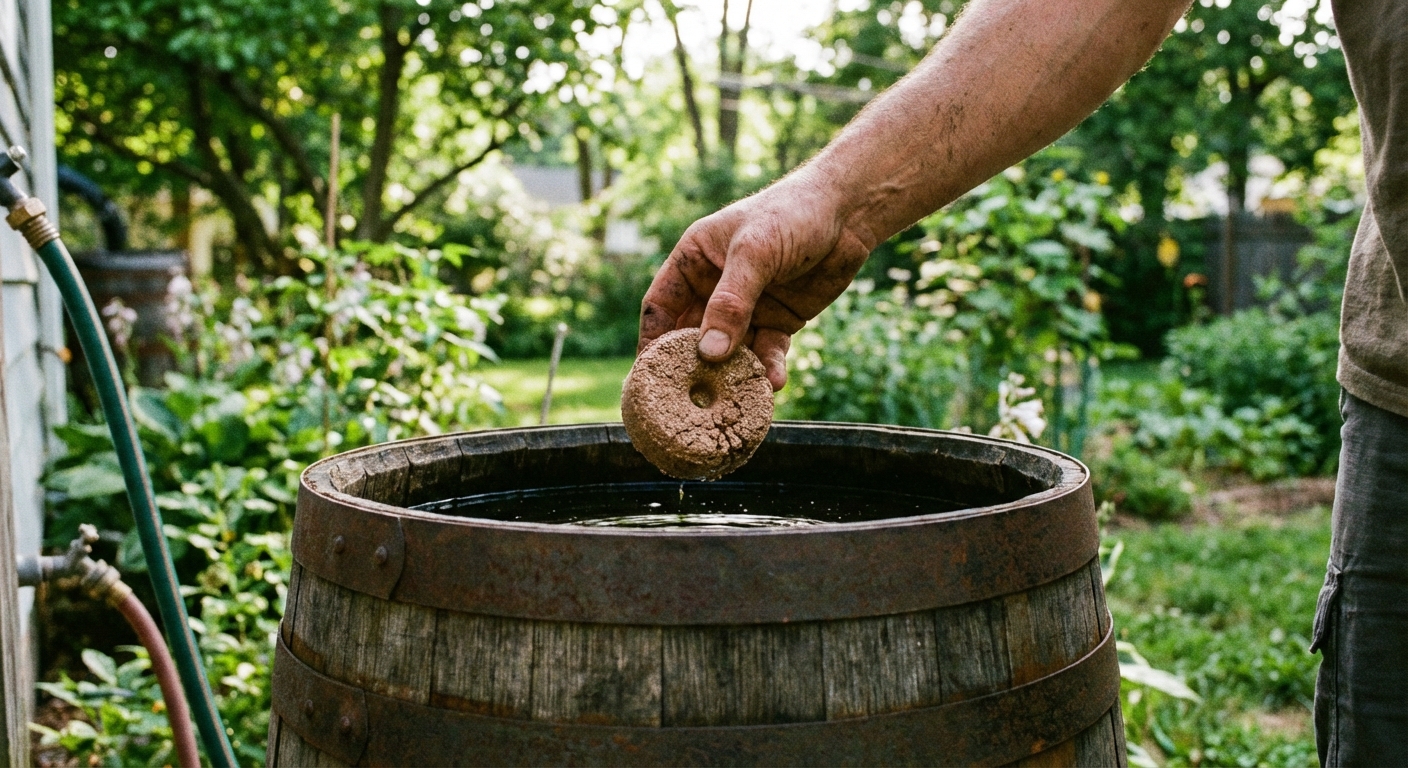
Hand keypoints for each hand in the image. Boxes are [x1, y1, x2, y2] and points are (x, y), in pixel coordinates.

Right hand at [637, 173, 872, 390]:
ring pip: (731, 351)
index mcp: (695, 261)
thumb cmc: (792, 214)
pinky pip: (767, 352)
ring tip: (735, 399)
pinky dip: (768, 369)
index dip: (652, 341)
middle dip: (692, 367)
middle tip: (687, 402)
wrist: (849, 212)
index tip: (647, 376)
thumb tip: (709, 352)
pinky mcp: (779, 320)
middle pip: (693, 336)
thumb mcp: (755, 253)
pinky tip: (774, 383)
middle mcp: (715, 287)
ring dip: (733, 374)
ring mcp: (748, 307)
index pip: (661, 306)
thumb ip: (731, 302)